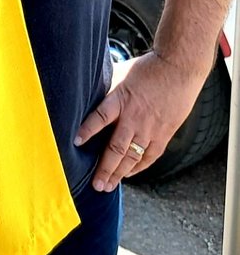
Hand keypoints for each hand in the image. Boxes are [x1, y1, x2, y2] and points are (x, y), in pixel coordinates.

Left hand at [75, 51, 206, 191]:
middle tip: (95, 185)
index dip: (87, 130)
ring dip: (119, 173)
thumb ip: (106, 88)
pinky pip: (150, 155)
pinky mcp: (164, 133)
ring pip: (133, 157)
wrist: (180, 68)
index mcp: (121, 99)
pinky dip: (139, 167)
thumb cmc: (148, 68)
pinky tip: (128, 174)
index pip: (100, 117)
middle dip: (104, 169)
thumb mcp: (121, 73)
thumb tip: (86, 93)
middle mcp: (135, 117)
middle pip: (116, 148)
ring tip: (108, 186)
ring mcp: (150, 128)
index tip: (75, 142)